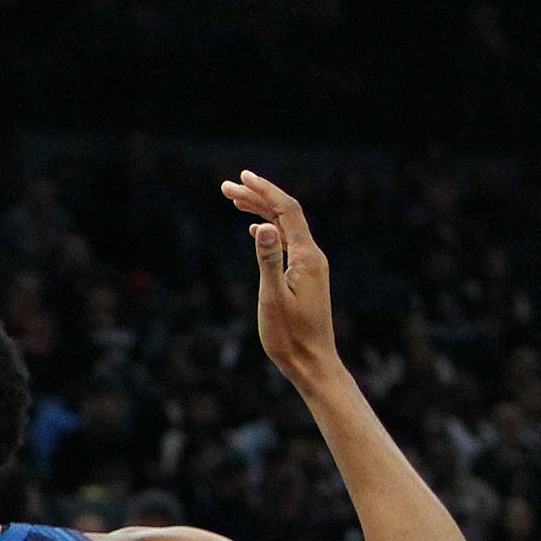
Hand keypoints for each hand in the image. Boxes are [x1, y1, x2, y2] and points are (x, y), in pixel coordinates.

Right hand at [219, 170, 339, 388]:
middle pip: (285, 215)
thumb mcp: (273, 299)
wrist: (312, 362)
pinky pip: (286, 244)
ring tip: (235, 201)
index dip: (265, 191)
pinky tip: (255, 229)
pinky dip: (268, 231)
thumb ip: (268, 261)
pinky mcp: (304, 277)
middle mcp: (312, 256)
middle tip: (228, 186)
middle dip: (257, 197)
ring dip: (261, 212)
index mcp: (306, 257)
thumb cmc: (290, 336)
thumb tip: (262, 226)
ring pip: (284, 228)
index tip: (242, 178)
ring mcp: (309, 266)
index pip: (286, 211)